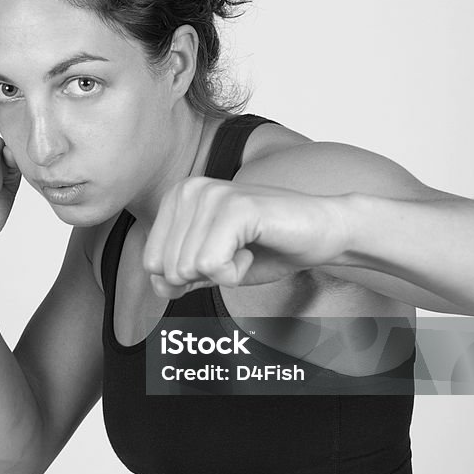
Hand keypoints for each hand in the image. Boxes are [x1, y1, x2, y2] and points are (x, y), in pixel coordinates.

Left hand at [141, 177, 350, 298]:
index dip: (189, 276)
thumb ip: (181, 275)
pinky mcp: (236, 208)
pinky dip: (235, 273)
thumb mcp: (214, 267)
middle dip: (205, 276)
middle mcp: (189, 189)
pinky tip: (254, 249)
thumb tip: (158, 284)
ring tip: (248, 248)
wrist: (322, 234)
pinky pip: (211, 266)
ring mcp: (212, 195)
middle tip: (238, 253)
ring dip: (223, 273)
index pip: (151, 263)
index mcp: (177, 198)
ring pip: (186, 269)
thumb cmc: (270, 248)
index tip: (222, 255)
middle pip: (167, 269)